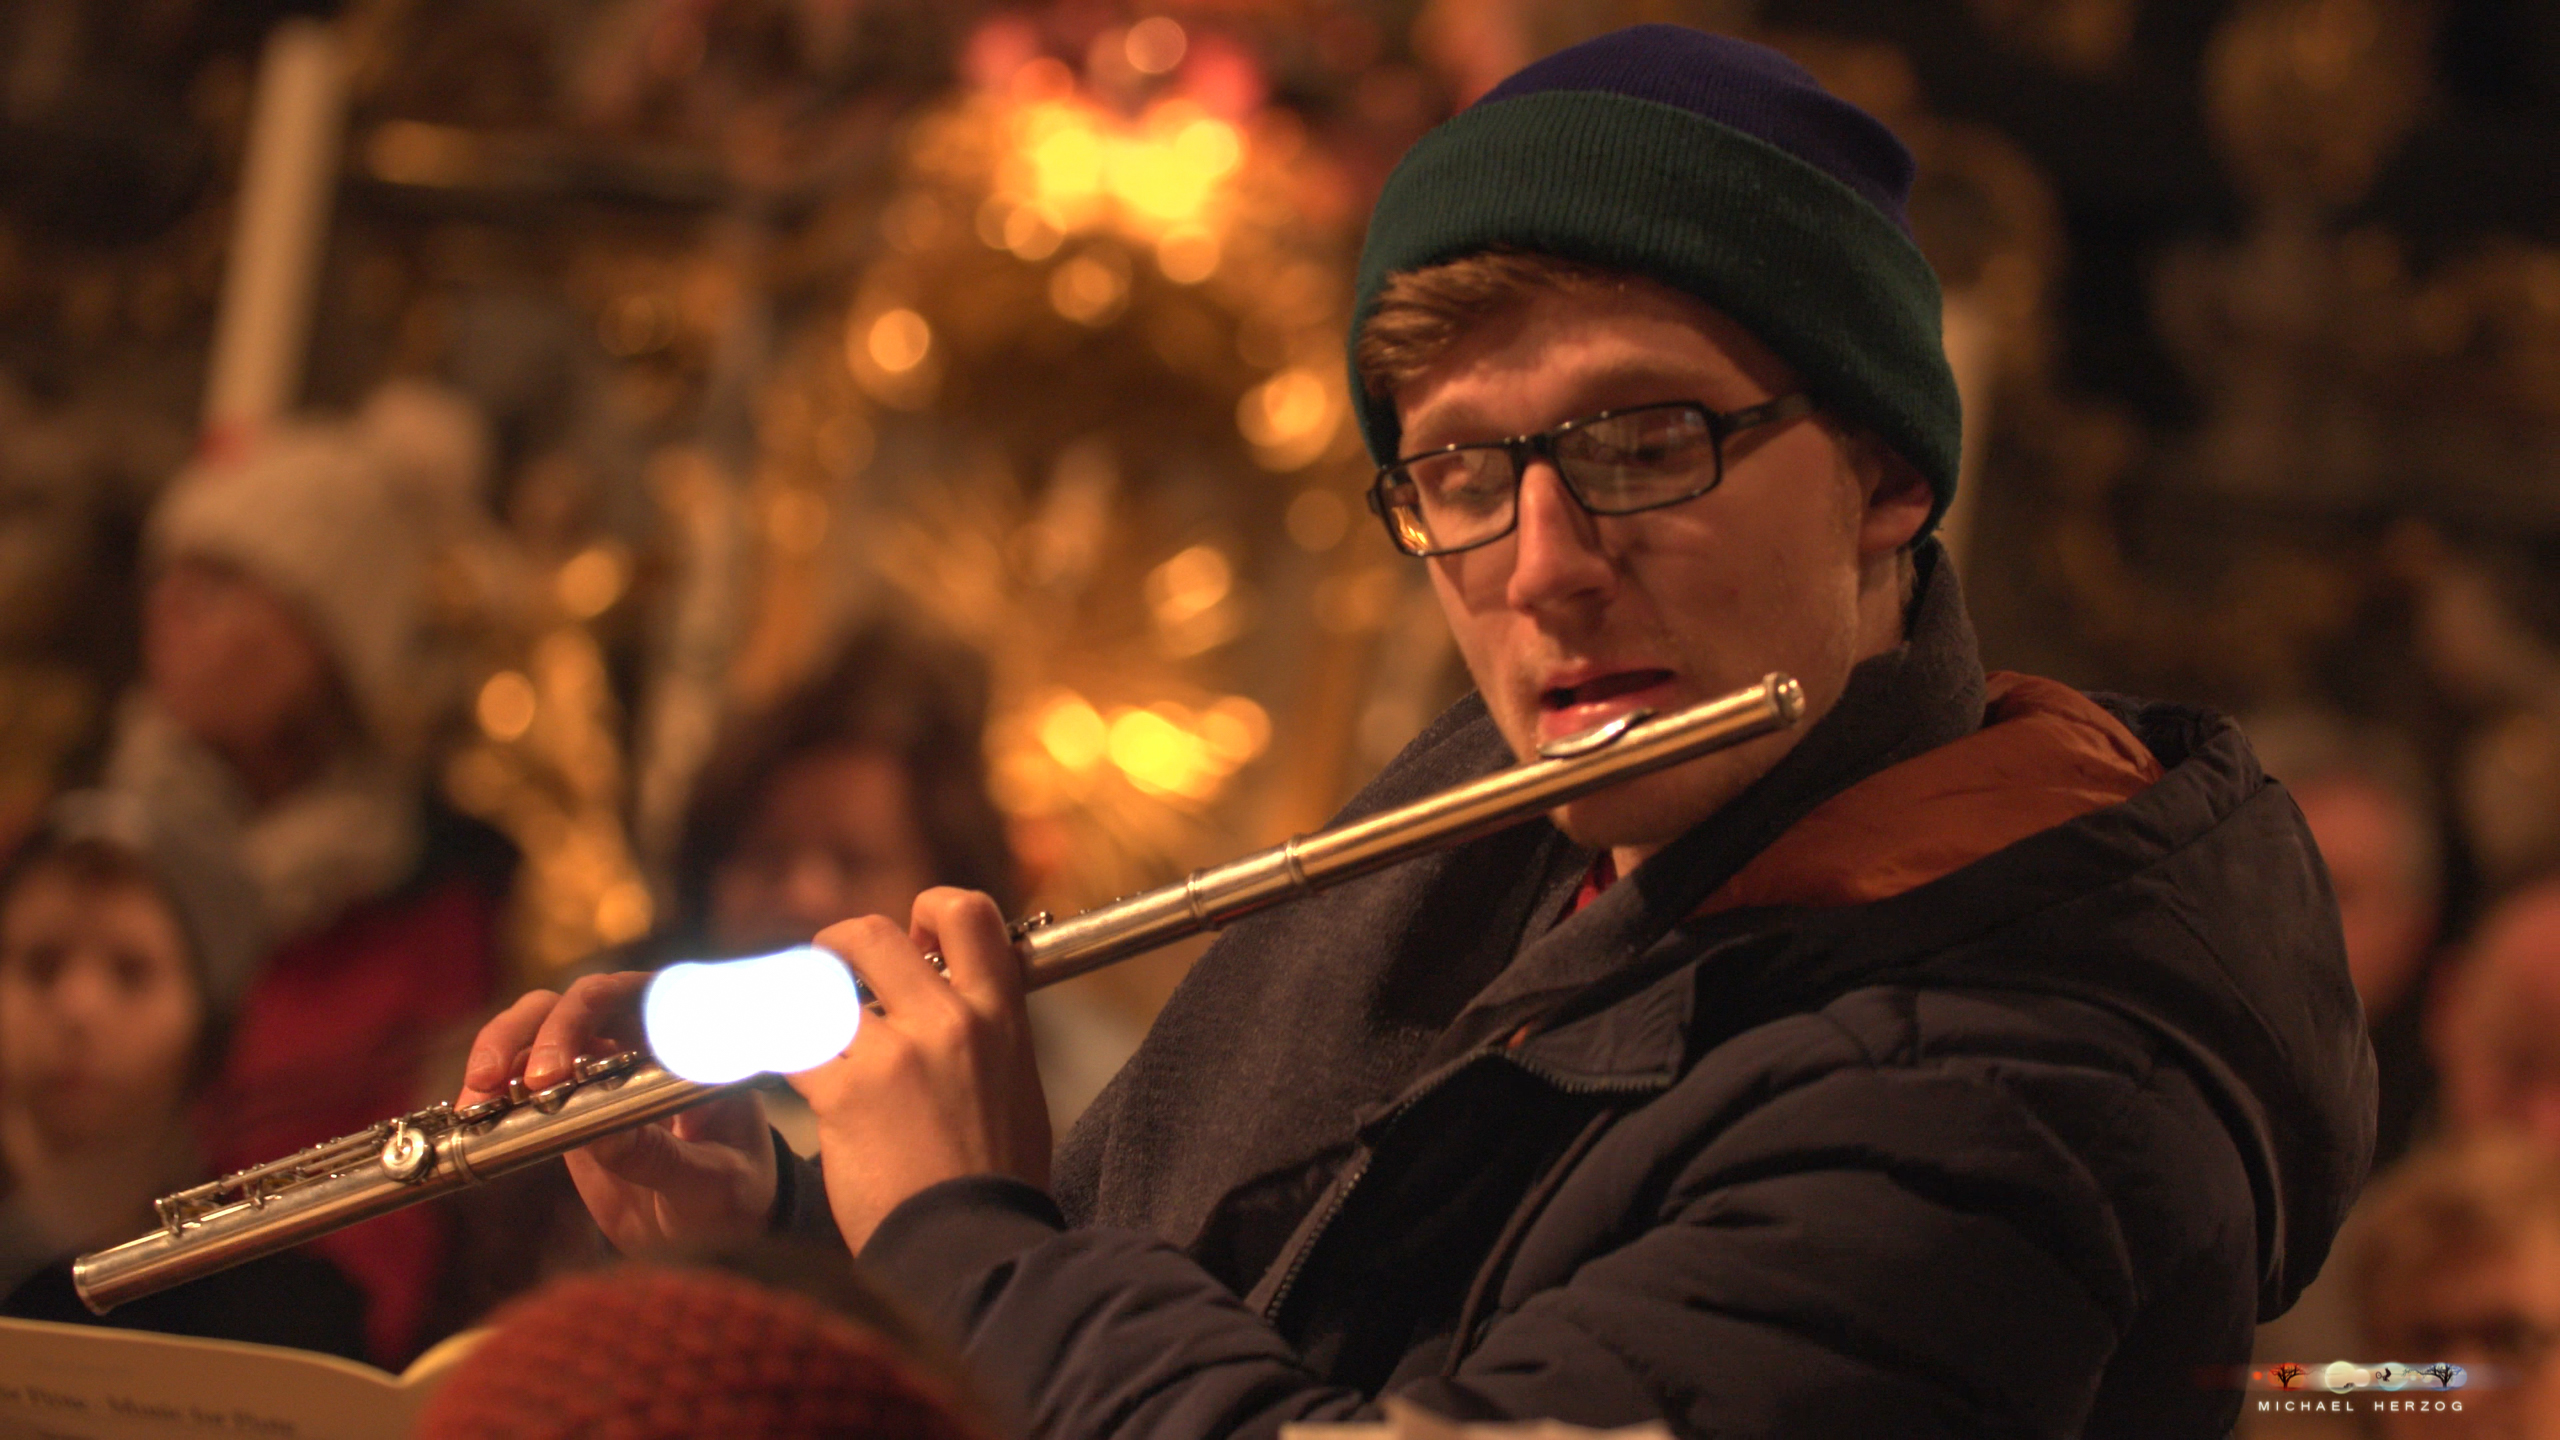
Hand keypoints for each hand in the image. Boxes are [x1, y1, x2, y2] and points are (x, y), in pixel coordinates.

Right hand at [460, 972, 776, 1253]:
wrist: (720, 1225)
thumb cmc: (737, 1191)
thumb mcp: (712, 1183)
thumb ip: (663, 1159)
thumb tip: (599, 1133)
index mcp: (694, 1040)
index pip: (641, 995)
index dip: (590, 1014)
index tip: (561, 1072)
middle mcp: (646, 1036)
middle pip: (581, 1000)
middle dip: (538, 1032)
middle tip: (517, 1084)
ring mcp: (603, 1061)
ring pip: (541, 1023)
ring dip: (502, 1049)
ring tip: (478, 1099)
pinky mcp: (568, 1095)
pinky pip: (523, 1072)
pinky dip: (494, 1087)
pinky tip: (475, 1116)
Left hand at [788, 887, 1051, 1251]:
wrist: (975, 1248)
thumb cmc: (996, 1183)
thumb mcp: (1017, 1088)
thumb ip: (989, 1038)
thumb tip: (959, 1013)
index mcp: (1000, 1016)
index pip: (968, 914)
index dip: (928, 911)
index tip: (913, 943)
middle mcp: (949, 1021)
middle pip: (873, 934)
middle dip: (838, 947)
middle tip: (831, 979)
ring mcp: (895, 1054)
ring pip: (817, 985)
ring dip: (793, 1002)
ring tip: (789, 1025)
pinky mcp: (845, 1094)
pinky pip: (787, 1045)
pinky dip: (767, 1050)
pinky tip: (764, 1063)